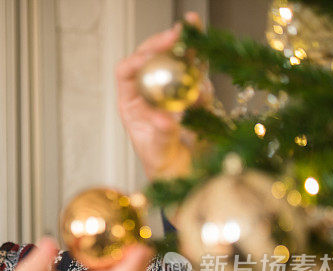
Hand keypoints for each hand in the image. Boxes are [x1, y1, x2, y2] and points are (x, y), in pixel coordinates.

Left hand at [116, 12, 208, 179]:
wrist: (187, 176)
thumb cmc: (164, 168)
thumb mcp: (160, 153)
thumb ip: (163, 134)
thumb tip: (166, 119)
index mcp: (131, 103)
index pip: (127, 72)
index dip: (138, 58)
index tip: (155, 54)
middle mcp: (149, 93)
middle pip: (152, 58)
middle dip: (165, 43)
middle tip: (180, 33)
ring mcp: (172, 92)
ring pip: (177, 61)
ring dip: (188, 51)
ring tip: (195, 40)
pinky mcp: (194, 94)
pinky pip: (199, 74)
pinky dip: (204, 69)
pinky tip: (206, 73)